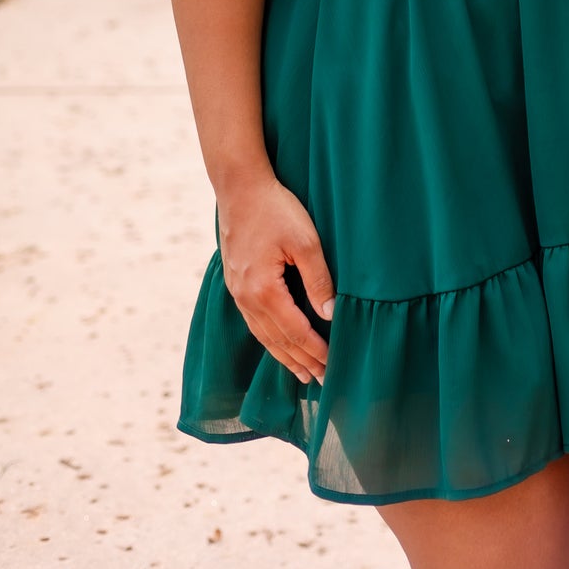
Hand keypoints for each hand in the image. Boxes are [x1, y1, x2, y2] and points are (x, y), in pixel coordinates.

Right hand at [217, 171, 334, 385]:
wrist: (240, 187)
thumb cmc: (276, 209)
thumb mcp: (305, 241)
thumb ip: (318, 280)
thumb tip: (330, 315)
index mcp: (264, 291)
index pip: (295, 332)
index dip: (315, 351)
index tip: (333, 367)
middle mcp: (246, 299)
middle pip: (278, 341)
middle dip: (302, 362)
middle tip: (322, 381)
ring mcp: (237, 292)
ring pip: (263, 335)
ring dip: (284, 356)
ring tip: (302, 373)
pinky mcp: (236, 283)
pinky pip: (254, 322)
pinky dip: (269, 339)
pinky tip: (279, 343)